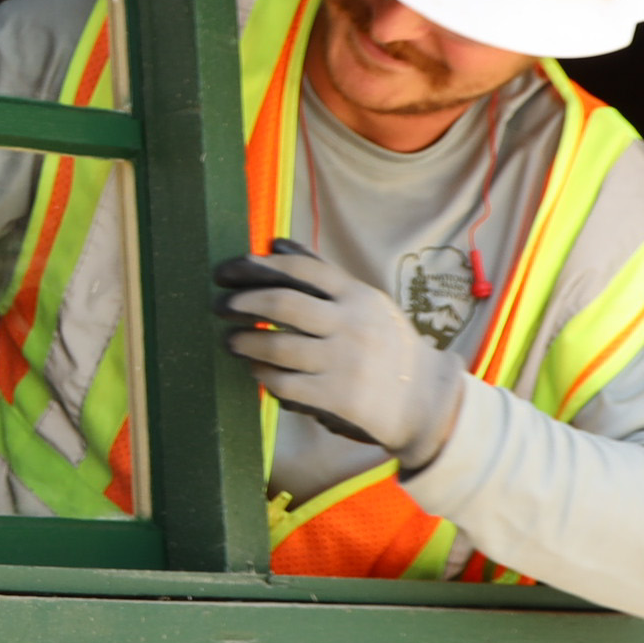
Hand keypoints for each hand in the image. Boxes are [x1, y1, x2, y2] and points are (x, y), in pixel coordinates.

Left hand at [213, 242, 464, 461]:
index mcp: (357, 295)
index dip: (256, 267)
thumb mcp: (365, 301)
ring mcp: (345, 362)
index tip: (226, 272)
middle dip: (241, 302)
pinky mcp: (337, 397)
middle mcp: (351, 324)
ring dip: (243, 341)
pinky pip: (284, 383)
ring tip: (229, 340)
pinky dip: (262, 374)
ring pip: (277, 346)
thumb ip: (322, 274)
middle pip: (282, 304)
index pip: (300, 270)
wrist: (424, 399)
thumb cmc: (386, 343)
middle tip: (219, 306)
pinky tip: (255, 369)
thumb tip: (275, 244)